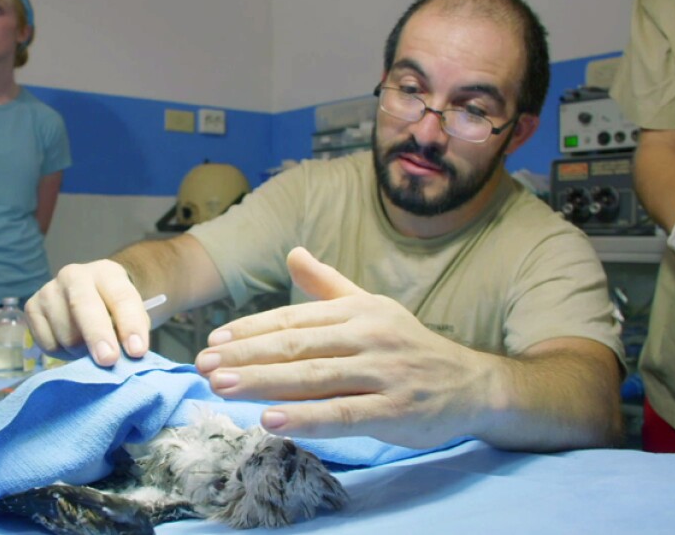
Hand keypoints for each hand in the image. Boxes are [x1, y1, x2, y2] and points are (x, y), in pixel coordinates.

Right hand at [25, 259, 151, 365]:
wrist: (87, 298)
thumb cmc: (113, 311)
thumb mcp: (130, 314)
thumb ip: (130, 332)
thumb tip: (124, 359)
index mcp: (106, 273)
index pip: (121, 297)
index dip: (130, 325)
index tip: (137, 351)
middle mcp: (74, 275)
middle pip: (84, 307)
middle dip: (97, 335)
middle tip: (109, 360)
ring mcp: (49, 290)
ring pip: (67, 334)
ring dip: (82, 351)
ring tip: (90, 348)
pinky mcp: (31, 308)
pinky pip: (48, 344)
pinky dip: (63, 353)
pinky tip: (70, 343)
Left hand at [194, 247, 499, 447]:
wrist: (471, 383)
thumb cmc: (410, 347)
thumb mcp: (372, 308)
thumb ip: (329, 285)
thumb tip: (294, 252)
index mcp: (358, 310)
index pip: (294, 320)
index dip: (250, 330)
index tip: (214, 342)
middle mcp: (369, 336)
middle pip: (296, 346)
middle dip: (245, 356)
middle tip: (203, 366)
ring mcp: (383, 373)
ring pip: (313, 378)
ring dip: (263, 382)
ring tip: (221, 386)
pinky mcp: (395, 410)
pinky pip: (344, 414)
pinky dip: (307, 417)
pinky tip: (271, 420)